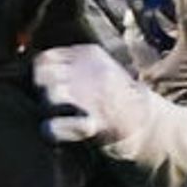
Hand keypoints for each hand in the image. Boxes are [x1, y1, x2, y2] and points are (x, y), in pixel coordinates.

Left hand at [32, 35, 148, 147]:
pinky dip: (52, 130)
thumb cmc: (118, 97)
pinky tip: (55, 132)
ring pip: (49, 96)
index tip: (48, 86)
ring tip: (59, 116)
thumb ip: (71, 63)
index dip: (41, 74)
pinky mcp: (95, 123)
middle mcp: (90, 71)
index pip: (44, 57)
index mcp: (89, 54)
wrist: (150, 124)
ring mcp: (93, 97)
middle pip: (43, 75)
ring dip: (48, 110)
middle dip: (42, 91)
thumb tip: (35, 65)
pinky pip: (57, 126)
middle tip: (53, 103)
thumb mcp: (99, 67)